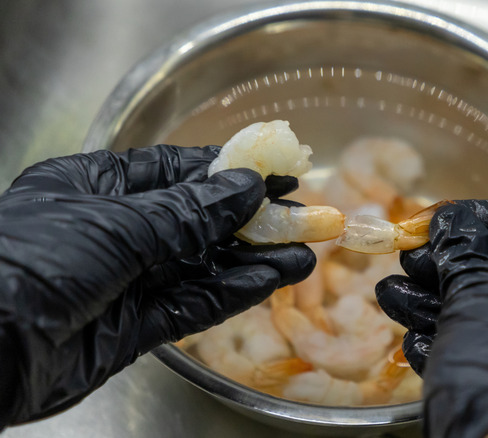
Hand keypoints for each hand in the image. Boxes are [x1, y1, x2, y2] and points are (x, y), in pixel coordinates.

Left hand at [0, 145, 314, 426]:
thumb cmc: (33, 262)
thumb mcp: (116, 224)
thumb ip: (187, 212)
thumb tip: (245, 187)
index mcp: (96, 187)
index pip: (176, 171)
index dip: (229, 172)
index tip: (276, 173)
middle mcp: (114, 230)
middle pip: (197, 221)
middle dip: (250, 220)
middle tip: (303, 218)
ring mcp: (125, 281)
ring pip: (201, 266)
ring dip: (252, 260)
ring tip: (303, 255)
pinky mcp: (133, 327)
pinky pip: (191, 304)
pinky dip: (232, 293)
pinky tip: (269, 281)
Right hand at [376, 199, 487, 437]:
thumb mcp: (476, 293)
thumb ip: (463, 250)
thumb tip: (453, 223)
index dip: (478, 218)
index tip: (438, 221)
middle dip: (450, 266)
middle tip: (409, 260)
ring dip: (441, 303)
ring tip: (393, 295)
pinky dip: (459, 343)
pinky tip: (415, 340)